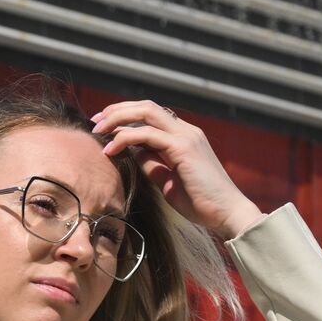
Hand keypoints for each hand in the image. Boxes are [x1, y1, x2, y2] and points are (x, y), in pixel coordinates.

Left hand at [90, 100, 262, 240]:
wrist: (227, 214)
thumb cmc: (200, 201)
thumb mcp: (167, 179)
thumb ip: (152, 162)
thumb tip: (131, 152)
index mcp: (184, 136)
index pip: (151, 114)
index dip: (124, 115)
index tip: (103, 126)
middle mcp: (186, 130)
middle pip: (146, 106)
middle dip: (116, 110)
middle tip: (95, 122)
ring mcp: (186, 136)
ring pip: (145, 113)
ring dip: (117, 119)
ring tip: (98, 131)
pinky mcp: (183, 148)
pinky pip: (147, 134)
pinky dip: (124, 139)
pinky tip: (110, 150)